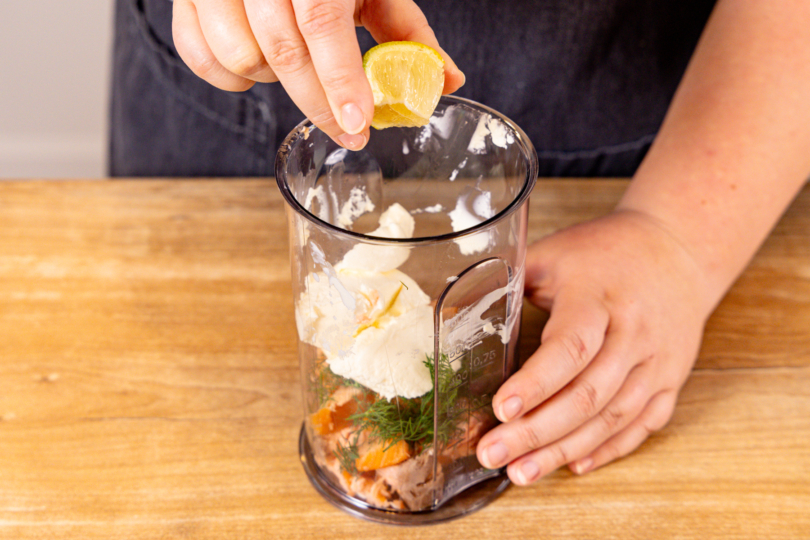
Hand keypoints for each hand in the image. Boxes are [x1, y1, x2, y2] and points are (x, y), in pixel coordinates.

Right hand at [172, 0, 464, 149]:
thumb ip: (404, 32)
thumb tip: (446, 80)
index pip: (321, 20)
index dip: (339, 78)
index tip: (357, 124)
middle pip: (282, 50)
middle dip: (318, 102)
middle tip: (348, 130)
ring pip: (239, 57)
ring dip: (274, 80)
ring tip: (296, 68)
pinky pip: (197, 55)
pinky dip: (229, 77)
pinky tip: (257, 67)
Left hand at [477, 210, 715, 483]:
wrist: (677, 250)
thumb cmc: (604, 252)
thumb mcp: (554, 253)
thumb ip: (507, 281)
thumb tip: (450, 313)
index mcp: (598, 297)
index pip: (570, 348)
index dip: (536, 383)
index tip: (500, 409)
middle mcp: (633, 334)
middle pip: (587, 394)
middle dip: (537, 432)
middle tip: (492, 454)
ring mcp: (656, 362)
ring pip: (612, 418)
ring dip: (565, 450)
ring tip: (521, 472)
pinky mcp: (669, 381)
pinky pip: (641, 426)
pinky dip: (608, 450)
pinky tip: (574, 465)